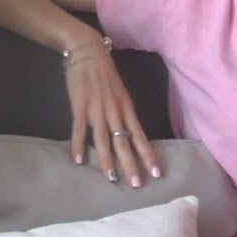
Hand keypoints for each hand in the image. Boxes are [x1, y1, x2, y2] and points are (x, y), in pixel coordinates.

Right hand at [63, 41, 160, 186]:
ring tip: (111, 178)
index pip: (140, 136)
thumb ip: (122, 113)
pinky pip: (79, 130)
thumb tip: (127, 134)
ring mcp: (96, 109)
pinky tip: (80, 160)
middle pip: (124, 142)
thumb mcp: (120, 92)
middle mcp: (114, 111)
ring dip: (108, 160)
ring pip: (103, 139)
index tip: (156, 173)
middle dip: (131, 164)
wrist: (87, 51)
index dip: (148, 155)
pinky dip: (79, 145)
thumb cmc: (104, 73)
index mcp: (126, 107)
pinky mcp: (79, 106)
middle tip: (137, 184)